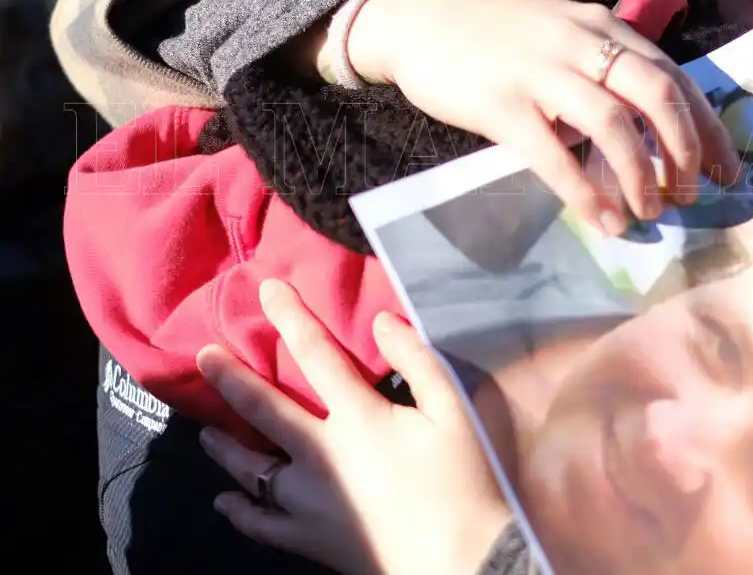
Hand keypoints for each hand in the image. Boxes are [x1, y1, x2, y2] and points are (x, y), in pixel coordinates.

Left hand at [197, 280, 509, 574]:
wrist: (460, 560)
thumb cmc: (462, 481)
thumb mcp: (453, 411)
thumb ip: (419, 361)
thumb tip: (382, 321)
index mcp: (358, 418)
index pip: (317, 355)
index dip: (291, 318)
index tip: (267, 290)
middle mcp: (321, 456)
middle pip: (264, 410)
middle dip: (231, 380)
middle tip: (204, 358)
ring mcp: (308, 501)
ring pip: (251, 469)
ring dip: (225, 447)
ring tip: (206, 432)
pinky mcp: (308, 538)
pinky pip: (260, 524)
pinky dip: (239, 512)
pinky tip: (225, 501)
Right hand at [345, 0, 741, 234]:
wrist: (420, 18)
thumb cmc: (498, 38)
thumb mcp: (564, 35)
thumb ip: (607, 69)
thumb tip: (657, 128)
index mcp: (604, 28)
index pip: (675, 77)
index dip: (708, 128)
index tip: (726, 172)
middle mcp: (581, 43)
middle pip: (657, 95)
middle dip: (685, 151)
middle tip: (688, 194)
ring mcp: (540, 72)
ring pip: (612, 125)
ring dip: (640, 176)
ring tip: (649, 212)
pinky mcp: (501, 105)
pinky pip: (554, 156)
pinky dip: (586, 193)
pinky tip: (603, 220)